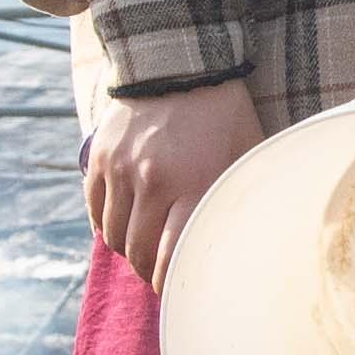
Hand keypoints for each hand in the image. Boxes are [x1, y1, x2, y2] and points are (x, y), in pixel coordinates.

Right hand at [85, 76, 267, 288]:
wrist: (183, 62)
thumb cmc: (226, 116)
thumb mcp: (248, 155)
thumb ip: (246, 197)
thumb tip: (259, 246)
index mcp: (197, 184)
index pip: (174, 258)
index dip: (173, 285)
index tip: (181, 292)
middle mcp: (155, 180)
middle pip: (140, 253)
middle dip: (151, 272)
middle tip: (164, 274)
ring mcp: (123, 168)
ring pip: (116, 237)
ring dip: (131, 252)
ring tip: (147, 250)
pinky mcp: (101, 157)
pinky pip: (95, 211)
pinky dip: (108, 227)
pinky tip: (126, 227)